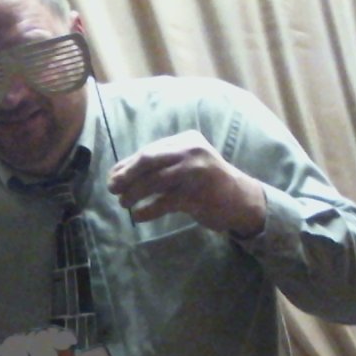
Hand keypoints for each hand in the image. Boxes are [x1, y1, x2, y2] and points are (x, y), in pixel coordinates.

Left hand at [107, 129, 265, 235]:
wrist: (242, 200)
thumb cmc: (207, 183)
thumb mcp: (187, 165)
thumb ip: (159, 166)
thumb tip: (119, 174)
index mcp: (186, 140)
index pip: (149, 151)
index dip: (127, 165)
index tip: (113, 178)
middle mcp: (191, 151)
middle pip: (148, 160)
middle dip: (127, 175)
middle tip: (113, 189)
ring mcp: (196, 172)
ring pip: (155, 181)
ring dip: (134, 193)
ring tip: (124, 203)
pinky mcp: (198, 194)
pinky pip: (165, 202)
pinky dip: (148, 209)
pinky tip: (139, 215)